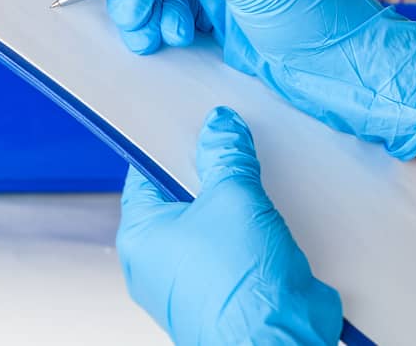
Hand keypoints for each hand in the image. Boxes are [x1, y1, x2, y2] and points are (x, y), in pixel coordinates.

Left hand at [116, 107, 341, 345]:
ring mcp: (193, 280)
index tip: (198, 123)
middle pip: (182, 196)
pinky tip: (275, 212)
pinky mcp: (228, 292)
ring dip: (237, 203)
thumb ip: (226, 156)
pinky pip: (236, 248)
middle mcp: (159, 262)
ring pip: (213, 223)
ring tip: (258, 179)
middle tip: (234, 146)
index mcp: (140, 237)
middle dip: (212, 172)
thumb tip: (221, 128)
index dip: (172, 145)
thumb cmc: (238, 291)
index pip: (146, 172)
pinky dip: (254, 231)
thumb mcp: (233, 199)